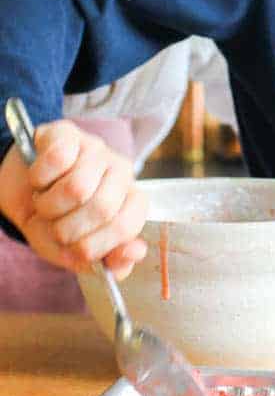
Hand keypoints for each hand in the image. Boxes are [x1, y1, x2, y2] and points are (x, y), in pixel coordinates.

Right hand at [0, 120, 146, 279]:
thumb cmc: (55, 222)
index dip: (93, 246)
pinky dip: (38, 179)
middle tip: (54, 225)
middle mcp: (121, 171)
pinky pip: (57, 160)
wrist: (18, 193)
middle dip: (66, 229)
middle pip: (102, 208)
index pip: (126, 227)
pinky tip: (39, 180)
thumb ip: (110, 263)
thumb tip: (135, 252)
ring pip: (76, 187)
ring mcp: (96, 149)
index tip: (74, 249)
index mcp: (131, 202)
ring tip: (45, 204)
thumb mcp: (77, 252)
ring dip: (49, 206)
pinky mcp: (68, 132)